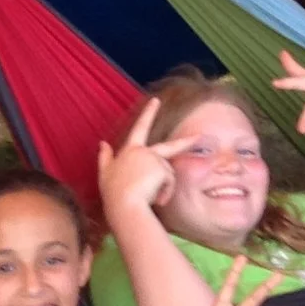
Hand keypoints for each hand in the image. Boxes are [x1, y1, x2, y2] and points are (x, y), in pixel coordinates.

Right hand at [97, 99, 189, 216]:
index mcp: (130, 150)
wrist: (124, 205)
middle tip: (201, 137)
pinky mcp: (162, 169)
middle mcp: (144, 151)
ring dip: (162, 189)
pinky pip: (169, 184)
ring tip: (148, 199)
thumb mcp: (104, 174)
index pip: (140, 128)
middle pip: (171, 146)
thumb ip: (105, 157)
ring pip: (167, 176)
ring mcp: (154, 159)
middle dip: (188, 141)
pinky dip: (165, 194)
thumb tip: (102, 143)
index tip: (156, 100)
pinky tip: (155, 200)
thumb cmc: (113, 194)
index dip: (148, 113)